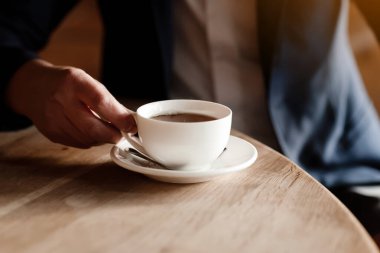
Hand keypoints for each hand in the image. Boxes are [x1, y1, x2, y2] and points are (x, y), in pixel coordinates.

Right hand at [6, 59, 135, 147]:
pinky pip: (78, 143)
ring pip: (87, 139)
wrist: (32, 87)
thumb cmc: (65, 83)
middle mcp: (61, 100)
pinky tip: (90, 131)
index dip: (119, 117)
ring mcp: (53, 119)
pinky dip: (90, 140)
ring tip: (106, 130)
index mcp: (74, 82)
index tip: (131, 125)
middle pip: (93, 128)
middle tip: (122, 134)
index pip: (101, 102)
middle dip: (113, 135)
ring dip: (102, 138)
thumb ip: (107, 100)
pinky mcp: (51, 133)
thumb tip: (129, 120)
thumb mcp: (86, 81)